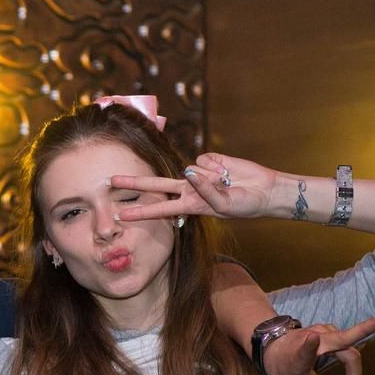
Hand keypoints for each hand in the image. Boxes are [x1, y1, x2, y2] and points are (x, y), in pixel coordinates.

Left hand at [111, 153, 284, 222]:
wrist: (263, 191)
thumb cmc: (243, 205)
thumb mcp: (223, 205)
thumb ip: (204, 190)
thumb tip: (189, 171)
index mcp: (189, 205)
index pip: (160, 208)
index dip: (141, 211)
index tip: (121, 215)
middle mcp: (188, 189)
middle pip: (156, 184)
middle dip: (134, 183)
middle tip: (110, 181)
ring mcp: (198, 175)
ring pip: (190, 170)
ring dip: (210, 178)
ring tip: (227, 184)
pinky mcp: (209, 160)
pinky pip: (206, 160)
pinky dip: (219, 166)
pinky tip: (229, 172)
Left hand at [261, 314, 374, 374]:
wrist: (274, 350)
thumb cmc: (288, 372)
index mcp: (298, 356)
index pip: (304, 350)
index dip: (309, 345)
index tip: (313, 337)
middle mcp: (310, 338)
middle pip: (345, 344)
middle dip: (360, 354)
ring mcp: (321, 330)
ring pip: (349, 349)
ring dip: (353, 368)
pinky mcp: (329, 328)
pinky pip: (348, 346)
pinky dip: (350, 361)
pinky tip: (345, 373)